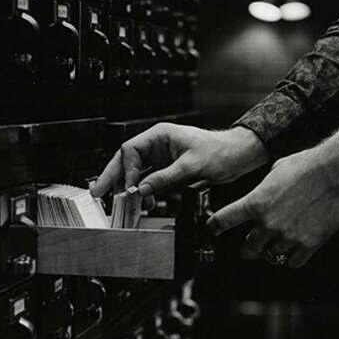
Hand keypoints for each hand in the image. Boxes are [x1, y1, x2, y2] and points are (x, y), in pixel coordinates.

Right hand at [90, 124, 269, 197]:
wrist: (241, 156)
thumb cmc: (222, 152)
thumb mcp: (192, 166)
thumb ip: (165, 178)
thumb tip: (142, 190)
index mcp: (160, 135)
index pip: (131, 151)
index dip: (126, 171)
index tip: (130, 189)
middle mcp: (158, 145)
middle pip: (127, 160)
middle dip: (112, 177)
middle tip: (97, 192)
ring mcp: (162, 157)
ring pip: (136, 172)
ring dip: (128, 187)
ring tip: (119, 202)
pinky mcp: (169, 169)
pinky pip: (149, 180)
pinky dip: (143, 192)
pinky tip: (142, 202)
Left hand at [207, 132, 338, 267]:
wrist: (337, 171)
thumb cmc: (307, 166)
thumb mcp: (274, 172)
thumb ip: (263, 190)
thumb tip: (261, 195)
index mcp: (255, 203)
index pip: (224, 220)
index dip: (214, 227)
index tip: (212, 229)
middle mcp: (268, 223)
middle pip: (247, 249)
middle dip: (248, 248)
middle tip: (251, 245)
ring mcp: (288, 236)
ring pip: (271, 256)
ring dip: (273, 250)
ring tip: (279, 243)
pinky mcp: (309, 244)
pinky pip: (293, 262)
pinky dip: (292, 258)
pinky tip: (295, 249)